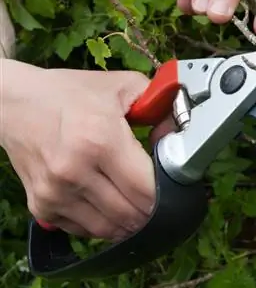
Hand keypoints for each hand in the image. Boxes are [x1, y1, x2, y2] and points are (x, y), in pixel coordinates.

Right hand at [0, 60, 171, 241]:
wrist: (14, 105)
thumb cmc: (69, 94)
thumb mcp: (119, 86)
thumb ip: (157, 103)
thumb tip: (178, 131)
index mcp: (100, 140)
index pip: (146, 189)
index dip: (167, 193)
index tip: (173, 186)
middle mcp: (75, 172)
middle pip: (131, 214)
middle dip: (153, 211)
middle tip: (161, 199)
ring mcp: (56, 193)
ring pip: (109, 229)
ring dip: (131, 223)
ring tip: (140, 208)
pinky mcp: (41, 206)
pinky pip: (85, 230)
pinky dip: (104, 225)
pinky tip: (112, 208)